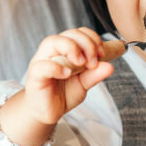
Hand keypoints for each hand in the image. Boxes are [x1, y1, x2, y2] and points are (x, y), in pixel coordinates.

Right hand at [0, 28, 112, 145]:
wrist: (47, 112)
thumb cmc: (63, 94)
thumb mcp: (84, 84)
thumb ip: (95, 74)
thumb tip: (110, 66)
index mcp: (64, 50)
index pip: (79, 33)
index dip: (92, 39)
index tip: (102, 55)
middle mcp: (52, 51)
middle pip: (68, 34)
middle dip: (86, 44)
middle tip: (93, 62)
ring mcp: (41, 61)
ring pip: (52, 42)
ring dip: (71, 49)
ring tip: (81, 64)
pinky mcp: (35, 75)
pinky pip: (42, 65)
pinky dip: (56, 67)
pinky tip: (67, 73)